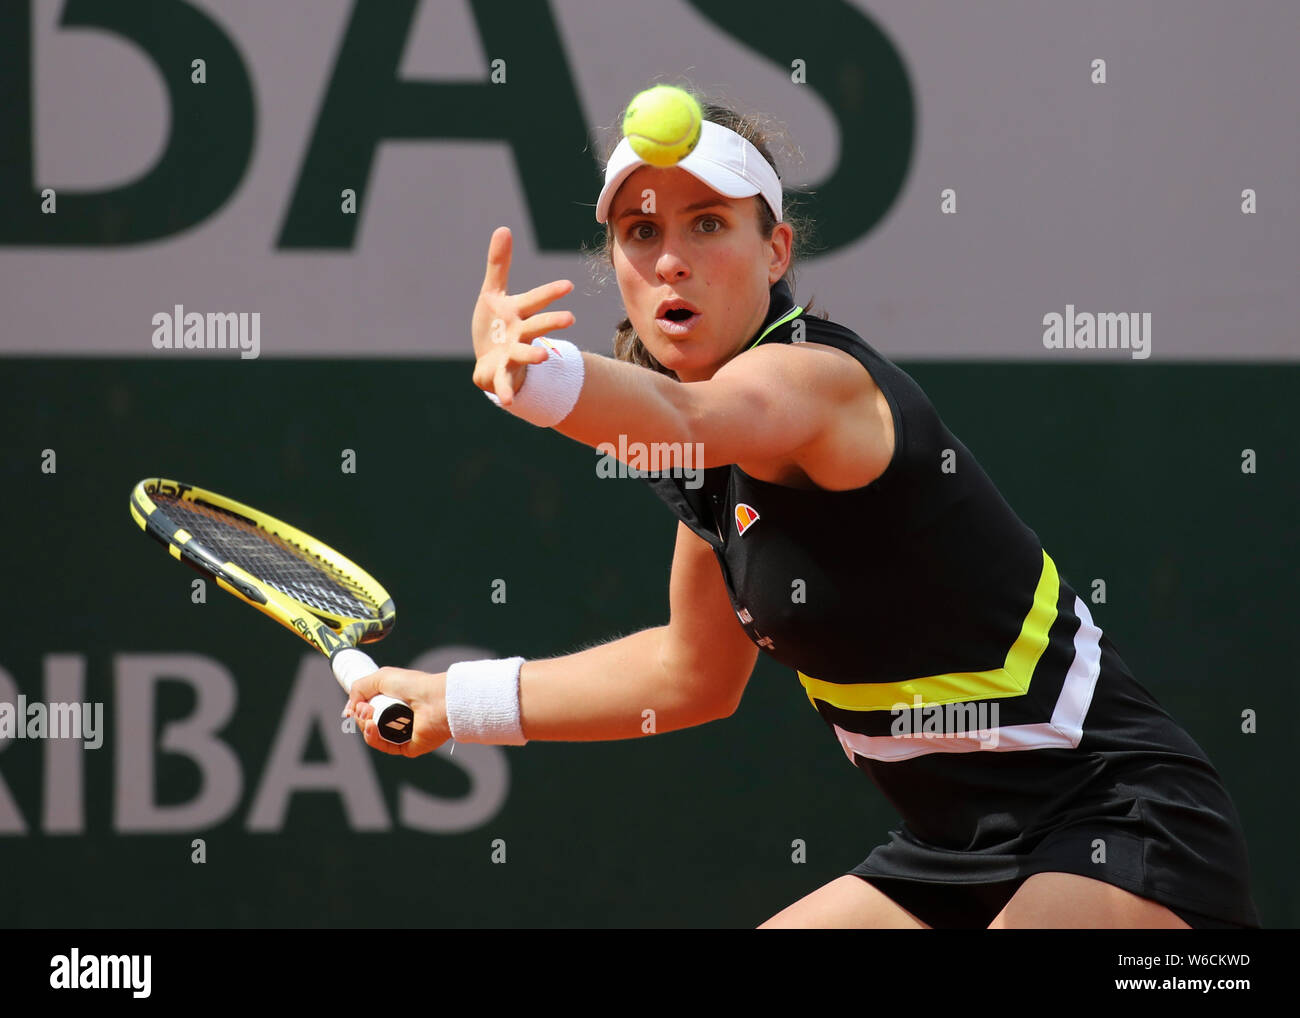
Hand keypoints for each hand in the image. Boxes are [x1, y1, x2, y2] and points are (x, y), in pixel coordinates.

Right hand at [343, 667, 449, 756]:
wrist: (436, 700)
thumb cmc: (414, 685)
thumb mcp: (380, 678)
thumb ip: (359, 688)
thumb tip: (348, 710)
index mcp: (393, 701)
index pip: (368, 710)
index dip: (359, 708)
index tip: (357, 704)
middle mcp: (397, 717)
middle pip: (367, 723)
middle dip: (361, 716)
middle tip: (366, 708)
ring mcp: (402, 733)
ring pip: (373, 736)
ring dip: (364, 726)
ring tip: (369, 716)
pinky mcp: (407, 746)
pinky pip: (384, 747)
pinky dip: (373, 738)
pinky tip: (371, 727)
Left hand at [471, 226, 575, 404]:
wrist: (489, 361)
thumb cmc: (495, 326)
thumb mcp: (493, 294)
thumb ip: (499, 264)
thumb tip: (503, 228)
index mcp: (519, 314)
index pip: (536, 300)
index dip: (551, 293)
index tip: (568, 286)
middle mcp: (520, 335)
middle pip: (537, 326)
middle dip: (552, 322)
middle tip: (570, 318)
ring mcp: (513, 355)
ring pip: (526, 354)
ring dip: (535, 354)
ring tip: (545, 355)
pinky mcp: (501, 374)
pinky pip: (505, 384)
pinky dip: (507, 392)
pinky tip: (509, 403)